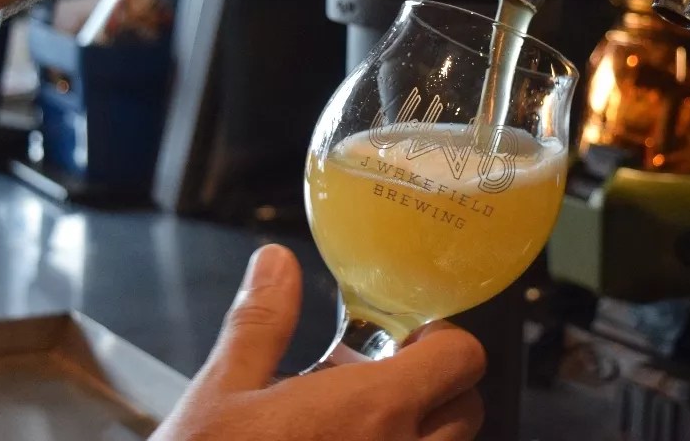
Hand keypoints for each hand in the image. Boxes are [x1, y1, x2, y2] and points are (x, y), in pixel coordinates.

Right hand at [152, 244, 486, 440]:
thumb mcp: (223, 392)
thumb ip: (263, 323)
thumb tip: (276, 264)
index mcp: (370, 412)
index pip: (463, 359)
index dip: (442, 341)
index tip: (409, 339)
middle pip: (466, 409)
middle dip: (434, 387)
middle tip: (382, 380)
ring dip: (418, 430)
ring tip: (357, 424)